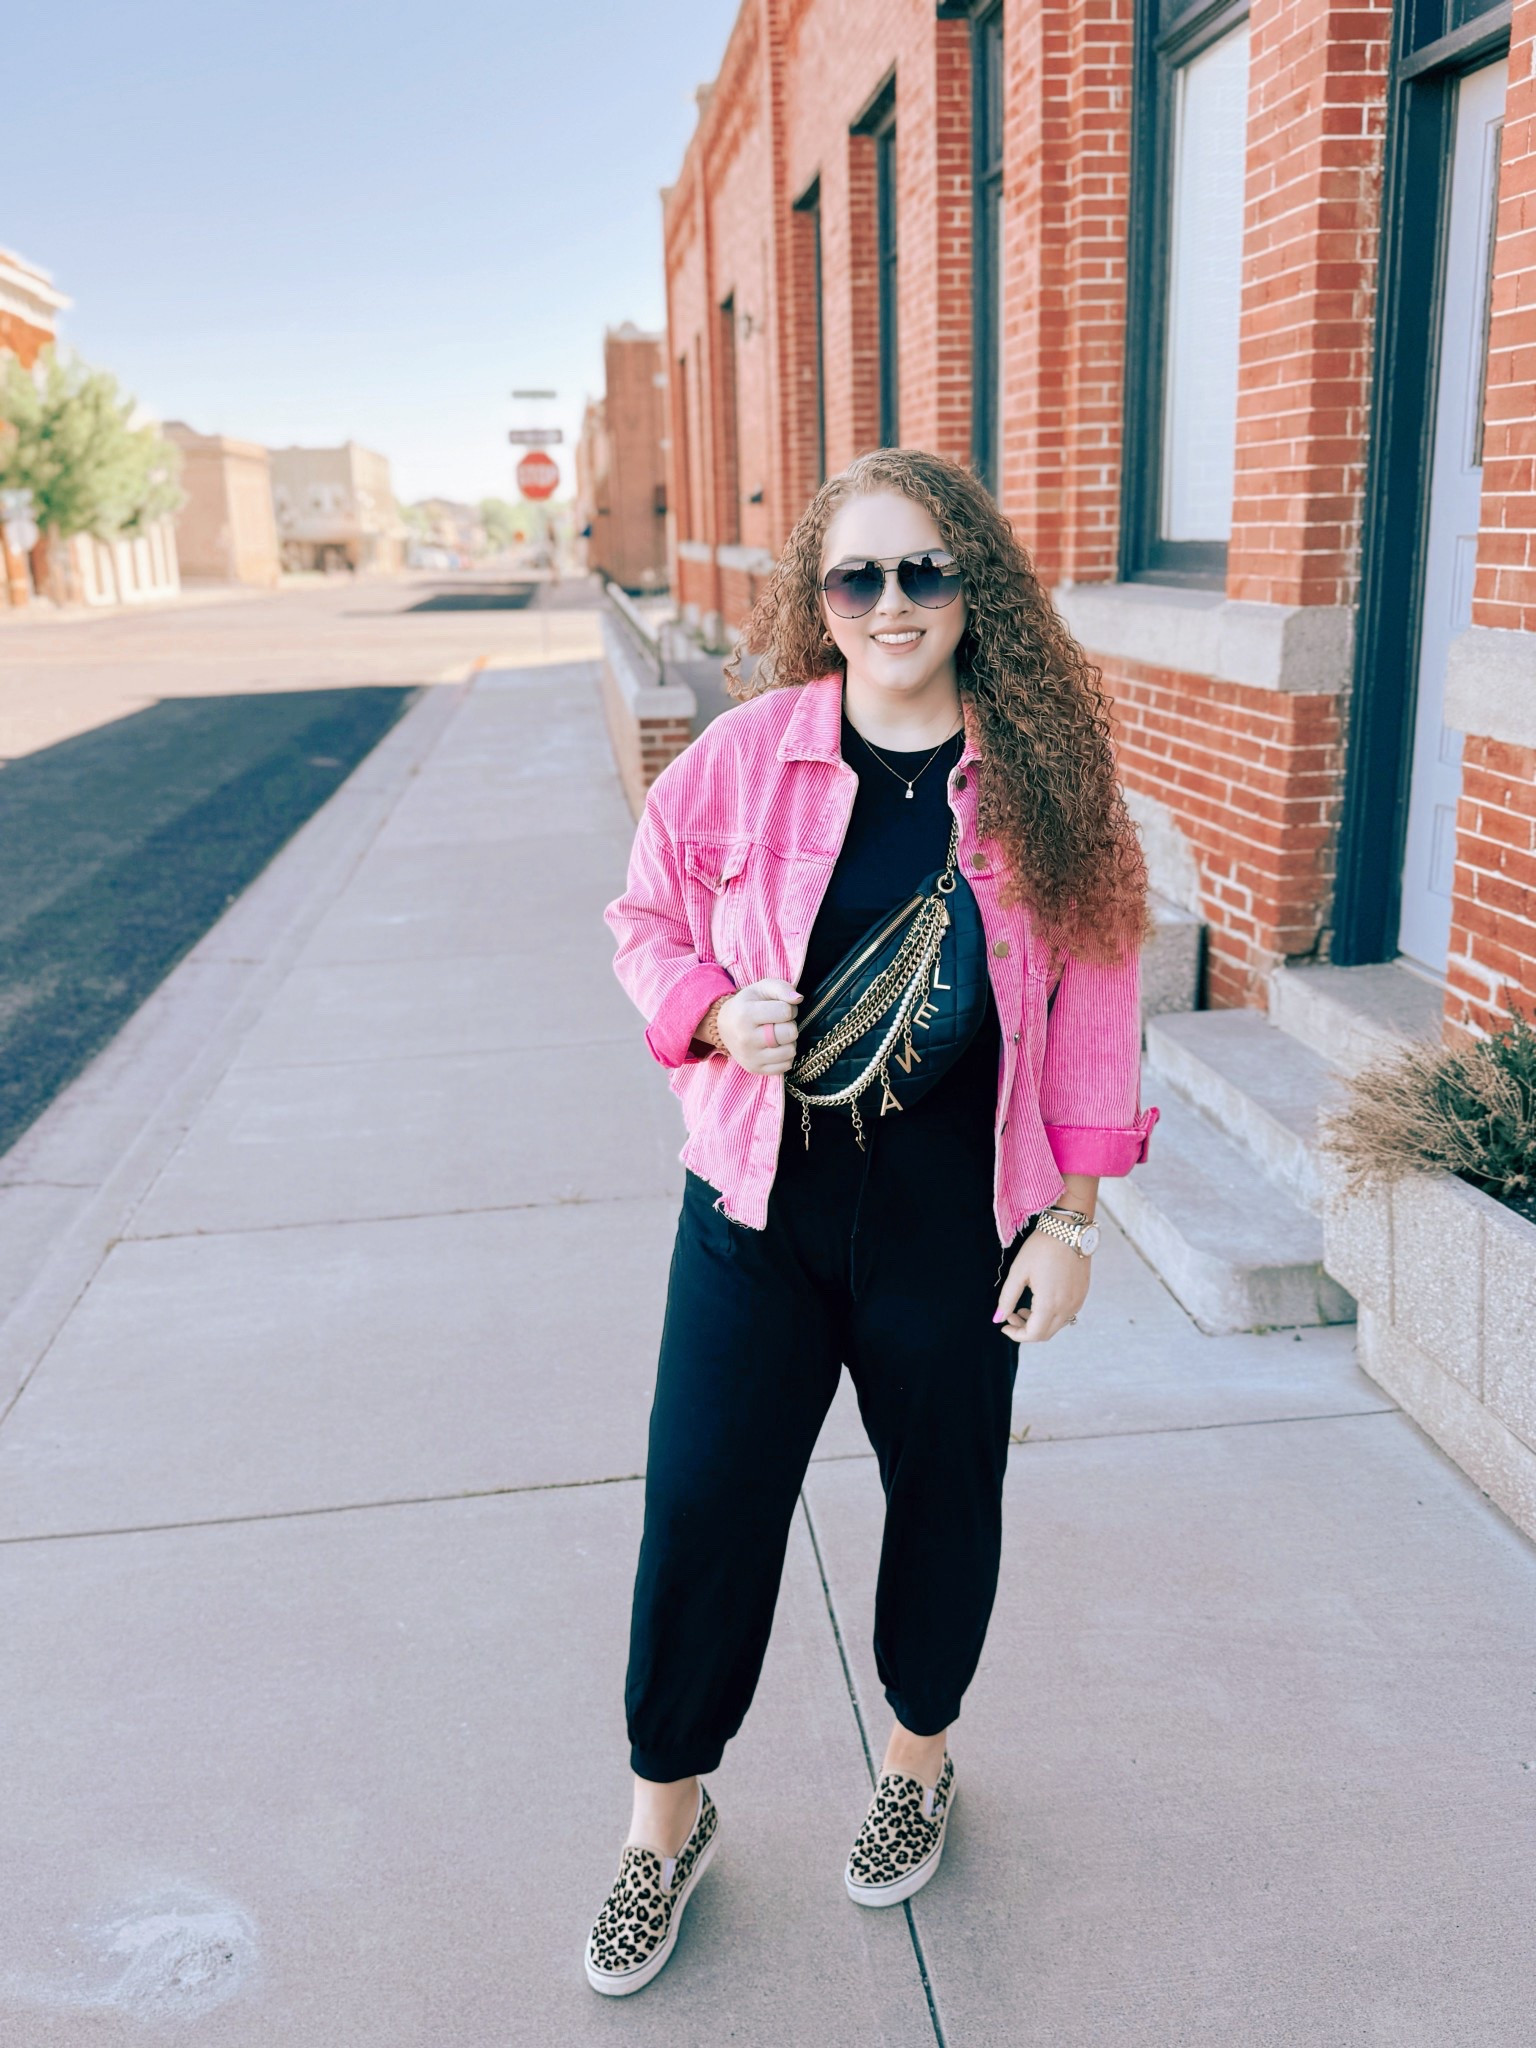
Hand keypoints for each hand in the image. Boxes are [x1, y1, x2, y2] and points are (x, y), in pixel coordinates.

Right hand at [717, 978, 801, 1074]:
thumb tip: (798, 999)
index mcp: (745, 1014)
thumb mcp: (761, 988)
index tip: (780, 1008)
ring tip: (778, 1035)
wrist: (725, 1026)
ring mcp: (750, 1057)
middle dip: (790, 1025)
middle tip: (779, 1023)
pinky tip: (776, 1047)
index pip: (785, 1011)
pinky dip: (786, 1056)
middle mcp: (746, 1039)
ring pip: (790, 1051)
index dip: (789, 1008)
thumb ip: (782, 988)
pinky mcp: (755, 1069)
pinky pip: (786, 1065)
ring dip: (789, 1041)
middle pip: (790, 1033)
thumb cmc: (748, 1004)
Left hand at [993, 1227, 1090, 1343]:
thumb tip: (998, 1318)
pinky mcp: (1082, 1294)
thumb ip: (1007, 1299)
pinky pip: (1066, 1314)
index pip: (1033, 1334)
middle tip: (1012, 1315)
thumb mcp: (1018, 1272)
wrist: (1068, 1229)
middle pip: (1046, 1334)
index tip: (1004, 1325)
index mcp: (1049, 1304)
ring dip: (1039, 1323)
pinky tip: (1040, 1300)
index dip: (1016, 1335)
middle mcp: (1067, 1307)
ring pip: (1057, 1325)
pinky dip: (1051, 1315)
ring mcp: (1077, 1301)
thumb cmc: (1041, 1247)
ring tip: (1023, 1308)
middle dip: (1026, 1330)